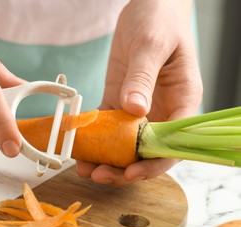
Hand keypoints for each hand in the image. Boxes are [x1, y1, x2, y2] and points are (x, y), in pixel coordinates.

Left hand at [76, 0, 202, 184]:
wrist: (147, 7)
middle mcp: (162, 110)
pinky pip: (107, 126)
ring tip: (84, 168)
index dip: (153, 162)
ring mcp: (139, 108)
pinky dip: (95, 140)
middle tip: (99, 174)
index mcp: (182, 100)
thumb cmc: (159, 20)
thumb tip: (136, 109)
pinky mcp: (120, 101)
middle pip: (146, 151)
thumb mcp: (151, 45)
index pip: (172, 143)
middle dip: (124, 167)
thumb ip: (143, 77)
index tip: (131, 170)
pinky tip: (80, 148)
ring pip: (124, 144)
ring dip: (106, 159)